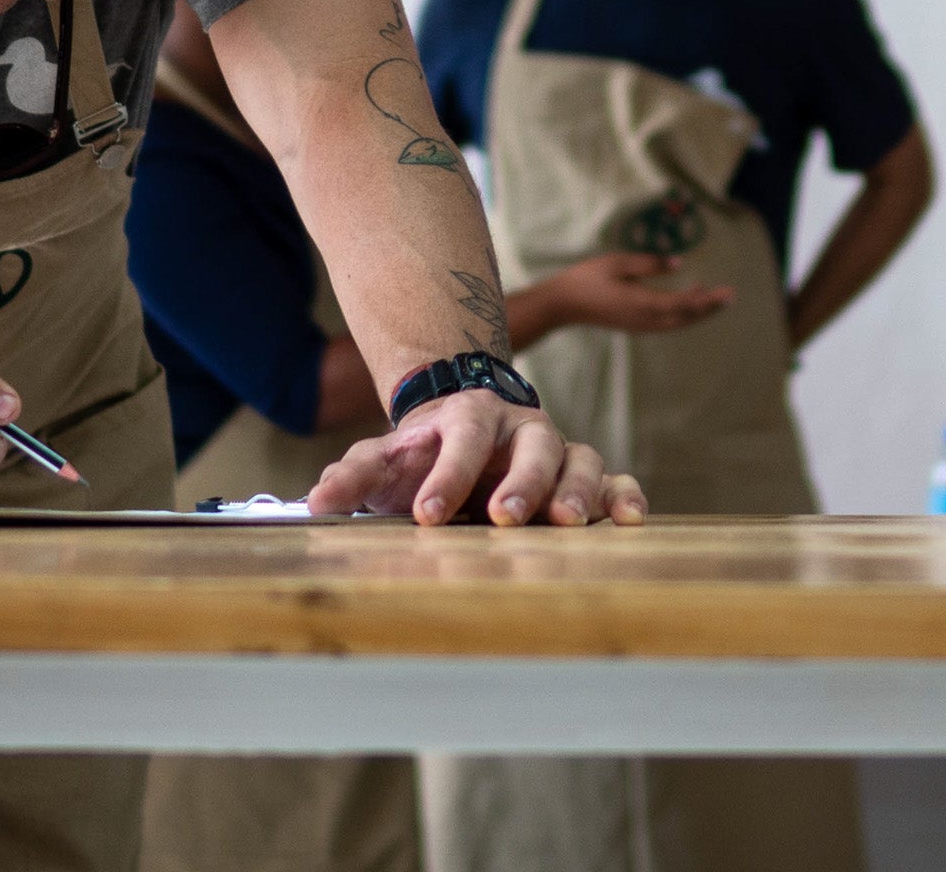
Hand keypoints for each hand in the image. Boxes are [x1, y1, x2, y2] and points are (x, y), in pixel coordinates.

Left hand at [306, 389, 647, 527]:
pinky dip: (625, 494)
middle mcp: (520, 429)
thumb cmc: (421, 453)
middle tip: (504, 517)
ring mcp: (556, 451)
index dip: (446, 476)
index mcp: (468, 418)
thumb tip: (316, 502)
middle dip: (522, 482)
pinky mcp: (582, 476)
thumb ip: (352, 475)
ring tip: (569, 525)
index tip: (427, 516)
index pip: (461, 439)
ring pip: (580, 458)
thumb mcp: (382, 459)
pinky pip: (614, 477)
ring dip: (578, 491)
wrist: (462, 427)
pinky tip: (629, 520)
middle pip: (533, 445)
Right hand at [545, 252, 733, 333]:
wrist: (562, 305)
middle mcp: (645, 319)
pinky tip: (688, 299)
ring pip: (678, 322)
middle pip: (686, 317)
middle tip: (730, 296)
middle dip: (710, 307)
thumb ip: (649, 264)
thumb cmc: (587, 279)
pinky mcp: (635, 325)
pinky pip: (667, 322)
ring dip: (698, 312)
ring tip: (714, 296)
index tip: (727, 292)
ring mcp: (640, 325)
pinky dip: (683, 313)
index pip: (684, 304)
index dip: (708, 299)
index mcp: (642, 304)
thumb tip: (679, 263)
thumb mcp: (618, 263)